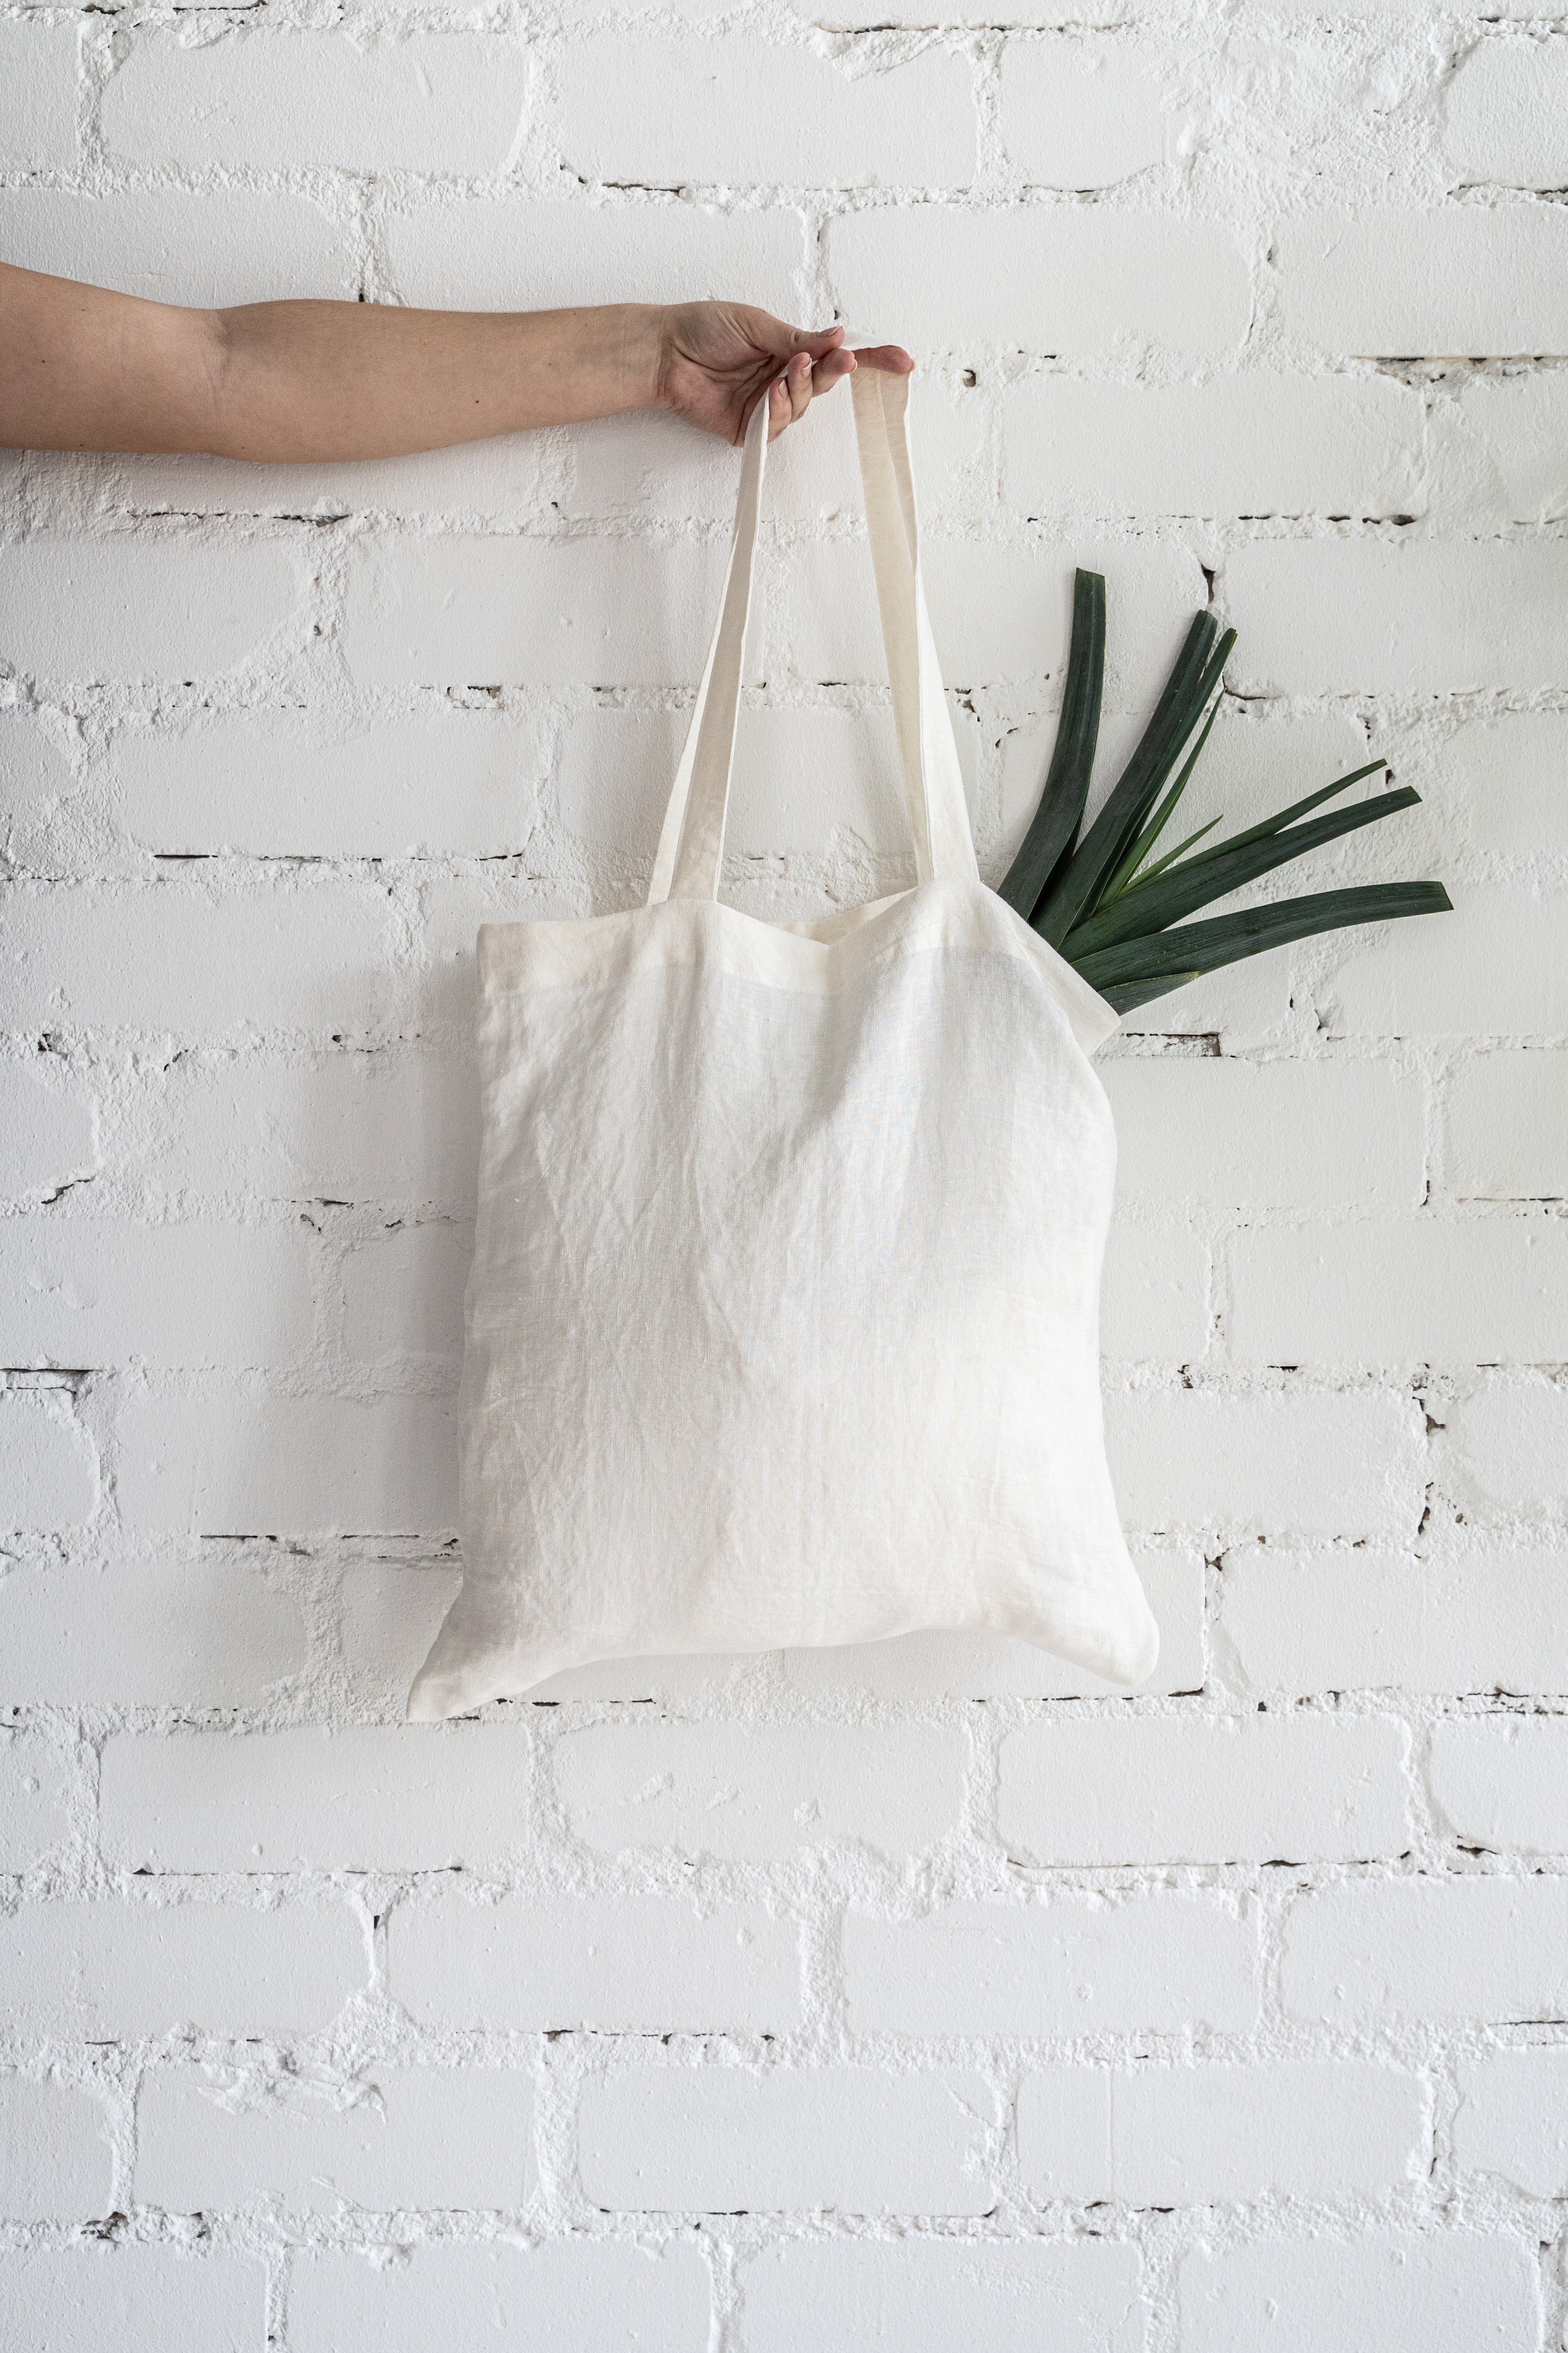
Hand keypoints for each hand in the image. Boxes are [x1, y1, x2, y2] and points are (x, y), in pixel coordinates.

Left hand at [654, 302, 913, 445]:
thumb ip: (799, 338)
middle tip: (840, 361)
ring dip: (800, 388)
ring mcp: (766, 404)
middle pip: (825, 383)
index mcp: (787, 348)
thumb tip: (837, 338)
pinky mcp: (749, 428)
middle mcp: (781, 377)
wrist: (666, 352)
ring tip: (784, 371)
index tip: (901, 360)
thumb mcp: (758, 324)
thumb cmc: (703, 329)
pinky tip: (771, 393)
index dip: (870, 359)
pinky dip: (779, 409)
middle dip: (834, 372)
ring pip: (804, 406)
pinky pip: (777, 425)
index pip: (835, 356)